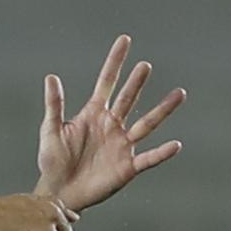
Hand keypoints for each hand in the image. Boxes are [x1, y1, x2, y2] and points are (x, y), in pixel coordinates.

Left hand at [36, 34, 186, 211]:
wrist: (59, 190)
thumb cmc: (53, 159)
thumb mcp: (51, 129)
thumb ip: (54, 104)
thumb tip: (51, 76)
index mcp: (93, 113)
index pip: (107, 81)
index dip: (116, 62)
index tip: (125, 40)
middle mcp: (112, 125)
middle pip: (128, 99)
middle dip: (136, 82)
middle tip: (145, 65)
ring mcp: (122, 145)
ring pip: (146, 124)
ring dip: (162, 110)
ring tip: (179, 93)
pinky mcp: (128, 167)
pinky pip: (148, 158)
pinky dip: (162, 152)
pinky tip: (175, 144)